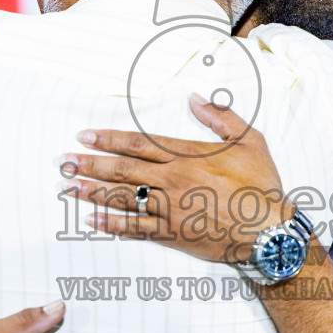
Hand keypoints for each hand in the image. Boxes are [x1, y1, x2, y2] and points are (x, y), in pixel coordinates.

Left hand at [61, 95, 294, 264]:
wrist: (269, 232)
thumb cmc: (262, 186)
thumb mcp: (249, 140)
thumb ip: (220, 117)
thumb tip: (194, 98)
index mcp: (187, 156)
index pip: (137, 144)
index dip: (108, 139)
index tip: (85, 136)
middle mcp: (173, 181)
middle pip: (121, 170)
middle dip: (89, 164)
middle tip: (63, 162)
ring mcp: (170, 210)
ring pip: (123, 198)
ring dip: (91, 192)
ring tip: (67, 187)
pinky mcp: (173, 234)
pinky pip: (135, 228)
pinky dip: (111, 224)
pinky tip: (91, 219)